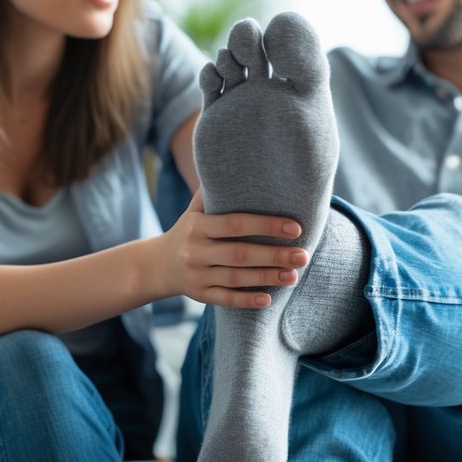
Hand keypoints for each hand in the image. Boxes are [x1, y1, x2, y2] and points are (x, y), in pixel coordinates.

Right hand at [158, 190, 307, 308]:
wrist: (158, 265)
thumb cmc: (189, 231)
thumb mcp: (195, 209)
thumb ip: (214, 191)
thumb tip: (238, 159)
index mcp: (197, 226)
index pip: (235, 224)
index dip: (265, 225)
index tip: (294, 227)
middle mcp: (195, 251)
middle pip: (239, 254)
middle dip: (274, 255)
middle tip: (302, 255)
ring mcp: (197, 275)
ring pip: (236, 278)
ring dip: (267, 277)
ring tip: (294, 275)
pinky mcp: (200, 295)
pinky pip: (225, 300)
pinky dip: (246, 301)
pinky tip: (269, 299)